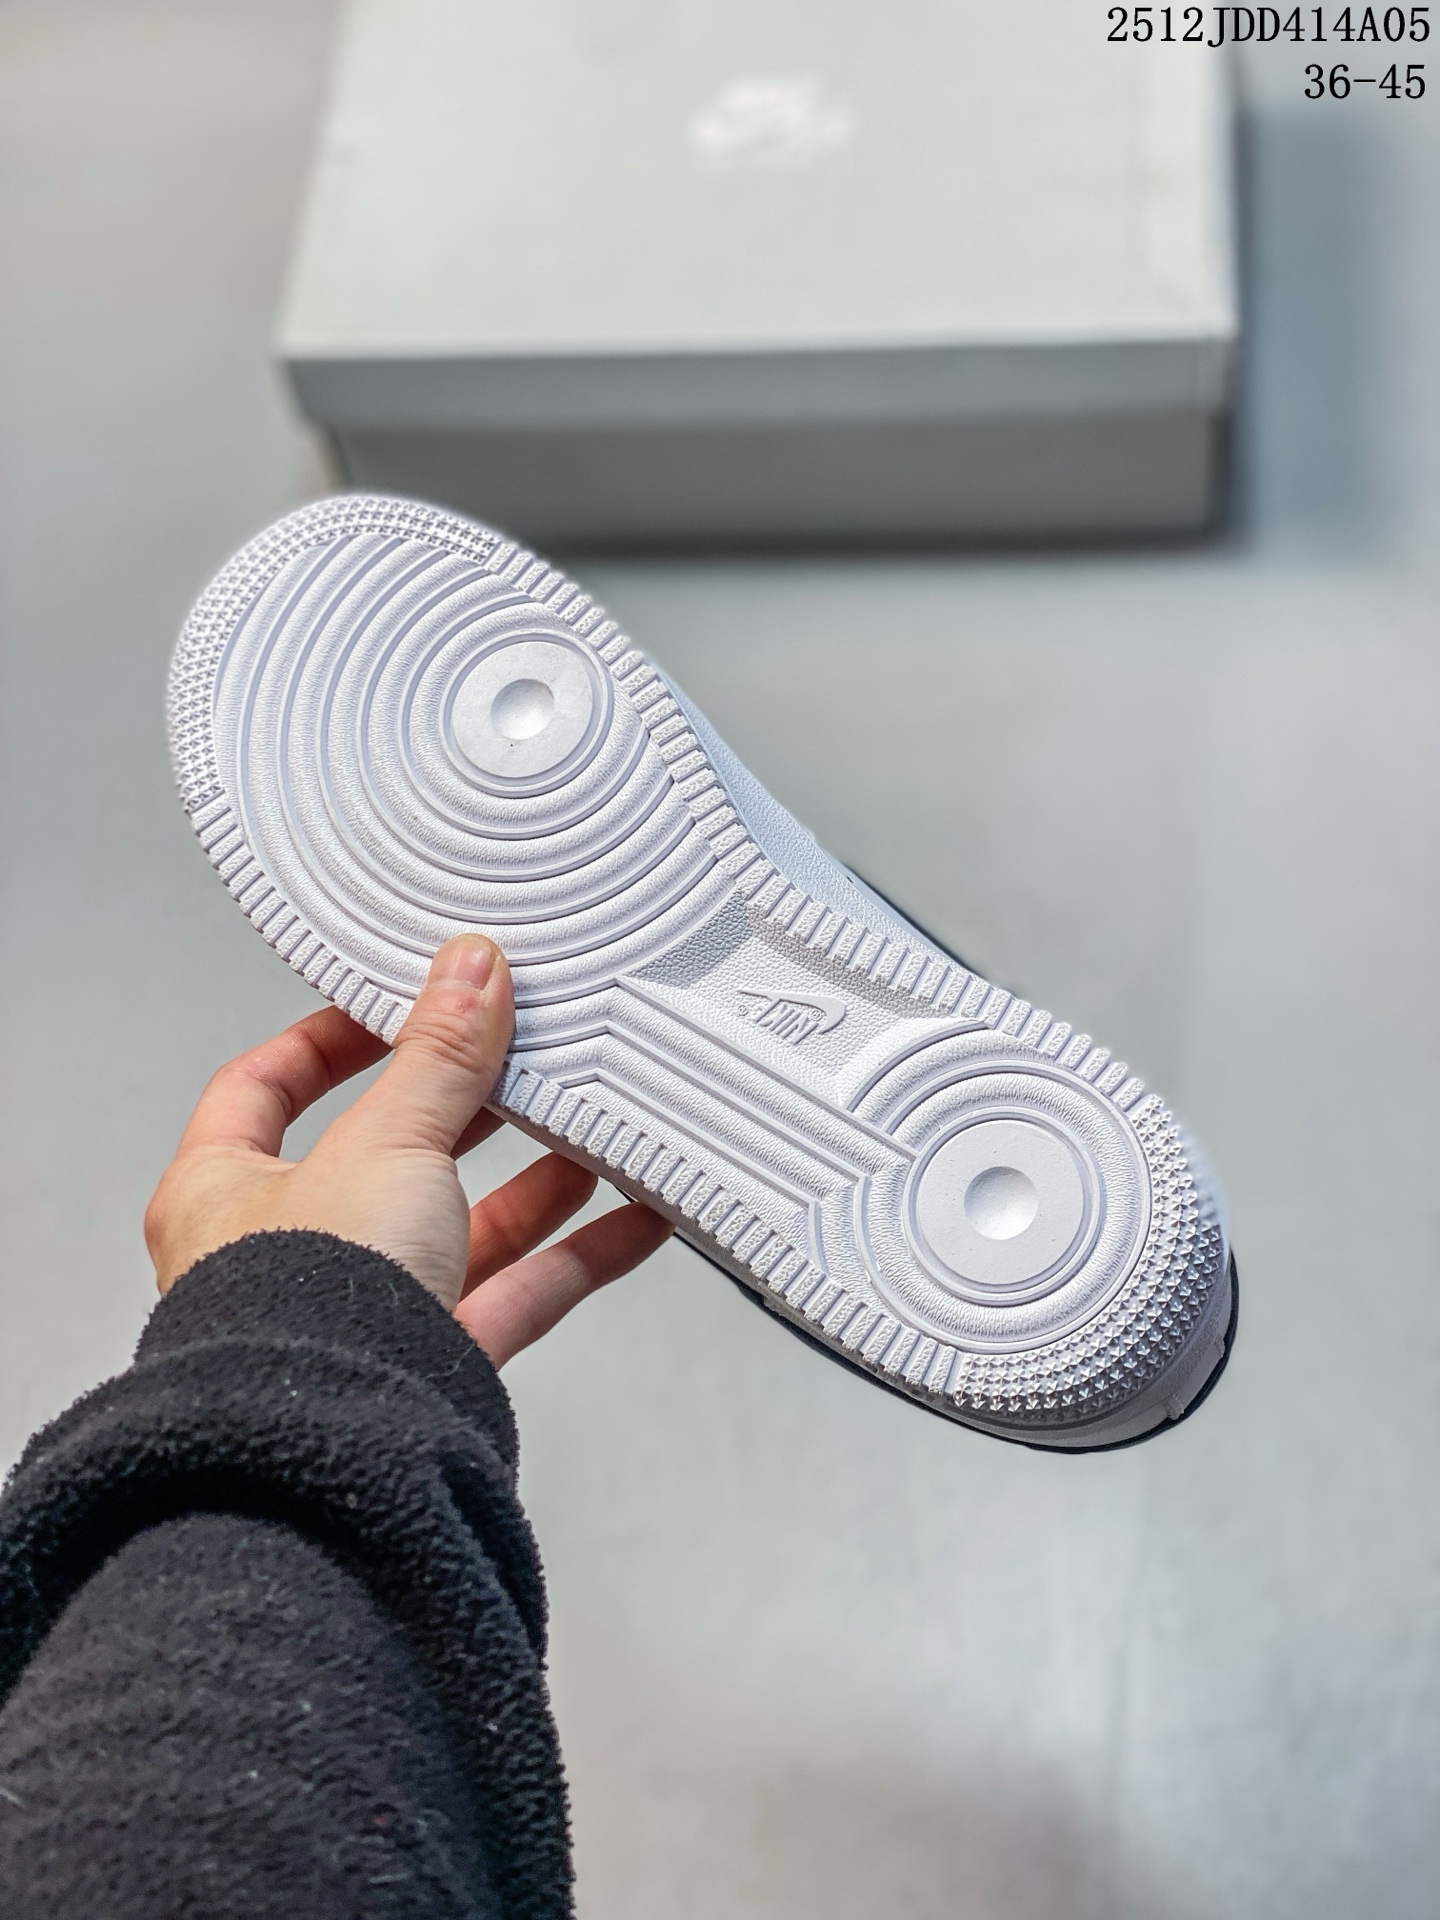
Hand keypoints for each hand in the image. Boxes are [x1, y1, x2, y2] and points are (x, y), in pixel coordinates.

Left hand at [144, 935, 671, 1364]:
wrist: (339, 1451)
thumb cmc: (304, 1310)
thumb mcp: (386, 1142)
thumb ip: (439, 1058)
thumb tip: (469, 973)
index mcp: (224, 1190)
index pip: (263, 1087)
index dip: (328, 1040)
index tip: (397, 1008)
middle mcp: (284, 1255)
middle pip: (382, 1156)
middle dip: (460, 1110)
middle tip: (515, 1060)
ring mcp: (361, 1312)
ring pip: (456, 1228)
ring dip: (530, 1182)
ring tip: (589, 1130)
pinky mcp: (430, 1364)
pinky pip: (513, 1296)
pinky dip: (574, 1257)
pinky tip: (631, 1221)